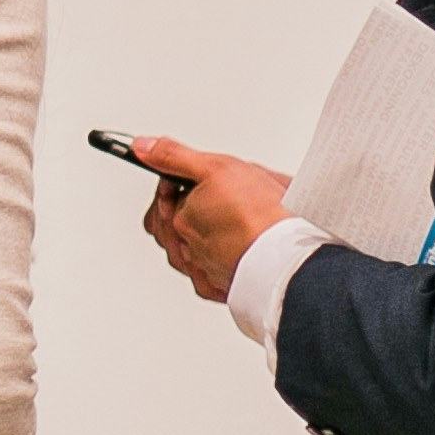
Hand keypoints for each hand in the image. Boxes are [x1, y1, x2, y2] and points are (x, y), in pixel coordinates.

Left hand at [132, 136, 290, 302]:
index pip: (164, 200)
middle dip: (188, 209)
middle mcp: (187, 249)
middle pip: (173, 226)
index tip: (194, 178)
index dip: (178, 184)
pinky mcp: (221, 288)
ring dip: (200, 235)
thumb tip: (143, 147)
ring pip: (189, 251)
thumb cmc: (260, 217)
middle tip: (213, 197)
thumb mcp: (215, 168)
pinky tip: (229, 248)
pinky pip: (208, 275)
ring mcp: (204, 271)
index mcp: (181, 219)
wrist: (291, 257)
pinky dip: (214, 262)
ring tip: (226, 220)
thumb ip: (174, 157)